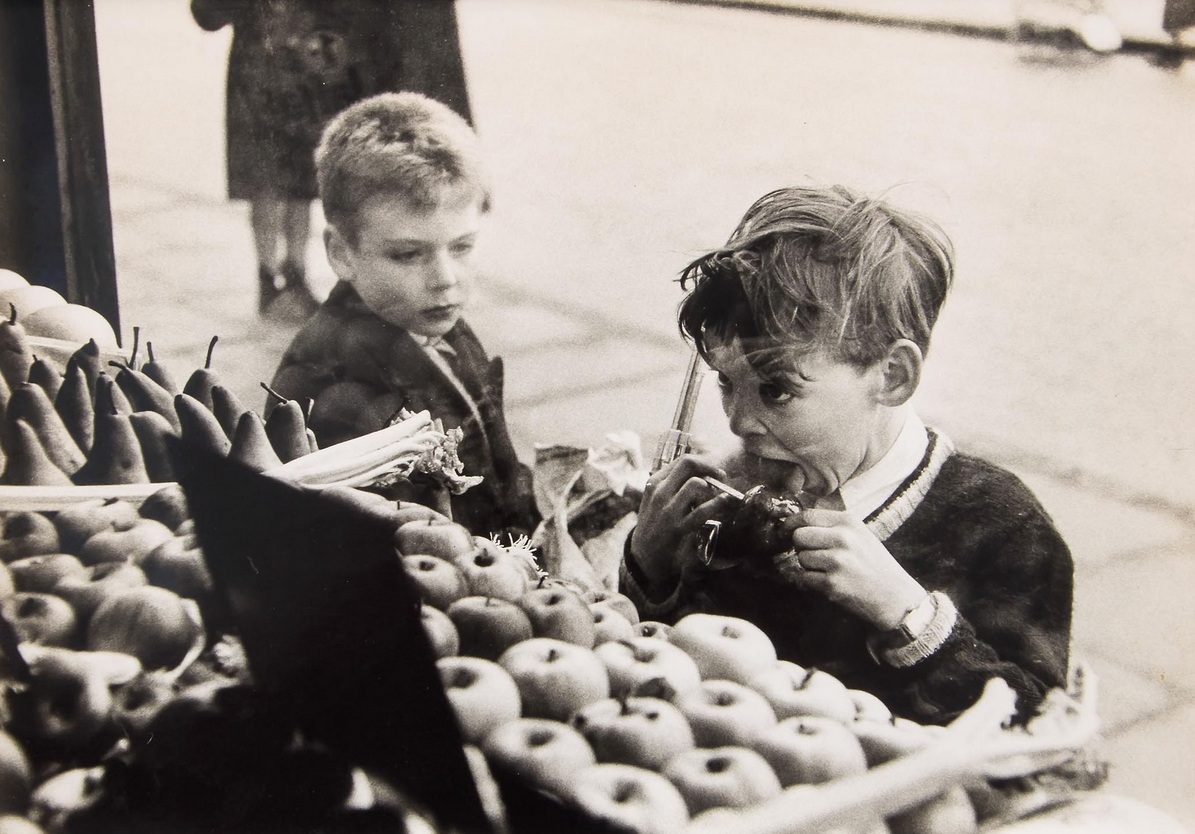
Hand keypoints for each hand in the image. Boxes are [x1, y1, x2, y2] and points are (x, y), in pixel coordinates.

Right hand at [629, 455, 736, 584]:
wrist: (644, 552)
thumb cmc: (655, 521)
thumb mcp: (656, 497)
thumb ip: (673, 483)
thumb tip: (701, 470)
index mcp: (655, 482)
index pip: (683, 461)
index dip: (704, 463)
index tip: (714, 471)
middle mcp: (660, 491)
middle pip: (689, 464)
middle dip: (710, 468)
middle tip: (721, 478)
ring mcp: (668, 509)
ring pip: (696, 484)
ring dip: (711, 488)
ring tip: (714, 497)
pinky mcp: (677, 527)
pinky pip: (702, 510)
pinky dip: (718, 504)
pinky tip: (724, 502)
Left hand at [779, 508, 925, 629]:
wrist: (895, 597)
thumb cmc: (875, 564)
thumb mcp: (860, 535)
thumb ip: (832, 526)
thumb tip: (797, 523)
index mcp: (848, 522)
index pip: (807, 516)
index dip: (792, 524)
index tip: (786, 530)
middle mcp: (842, 538)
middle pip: (799, 536)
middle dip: (801, 547)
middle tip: (814, 555)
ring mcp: (837, 561)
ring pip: (801, 558)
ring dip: (809, 567)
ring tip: (829, 571)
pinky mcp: (832, 584)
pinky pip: (805, 578)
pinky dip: (812, 583)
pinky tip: (830, 583)